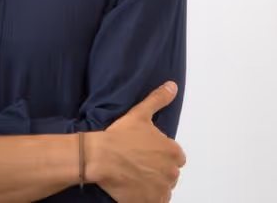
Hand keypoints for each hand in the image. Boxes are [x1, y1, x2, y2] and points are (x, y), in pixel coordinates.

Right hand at [87, 82, 185, 202]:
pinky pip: (153, 200)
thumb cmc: (120, 136)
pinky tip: (133, 186)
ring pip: (162, 187)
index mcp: (173, 152)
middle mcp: (172, 172)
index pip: (175, 156)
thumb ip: (158, 100)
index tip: (145, 150)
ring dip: (152, 183)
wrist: (101, 157)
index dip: (160, 153)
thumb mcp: (140, 113)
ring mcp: (161, 190)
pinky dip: (146, 196)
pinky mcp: (150, 202)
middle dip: (157, 168)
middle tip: (137, 161)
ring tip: (133, 174)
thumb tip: (172, 86)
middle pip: (169, 172)